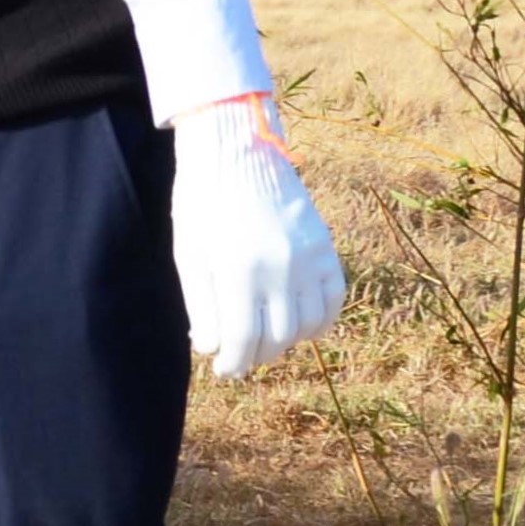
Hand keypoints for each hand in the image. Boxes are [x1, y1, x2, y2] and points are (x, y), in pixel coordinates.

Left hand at [172, 95, 345, 378]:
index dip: (233, 363)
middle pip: (277, 338)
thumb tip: (211, 349)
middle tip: (241, 359)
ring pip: (307, 325)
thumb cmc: (203, 204)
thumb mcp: (190, 254)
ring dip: (286, 342)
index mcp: (238, 269)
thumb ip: (201, 304)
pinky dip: (319, 320)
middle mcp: (279, 267)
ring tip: (265, 341)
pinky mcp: (325, 247)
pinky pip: (334, 299)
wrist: (237, 153)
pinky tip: (300, 325)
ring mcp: (308, 257)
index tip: (224, 372)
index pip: (242, 339)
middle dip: (257, 356)